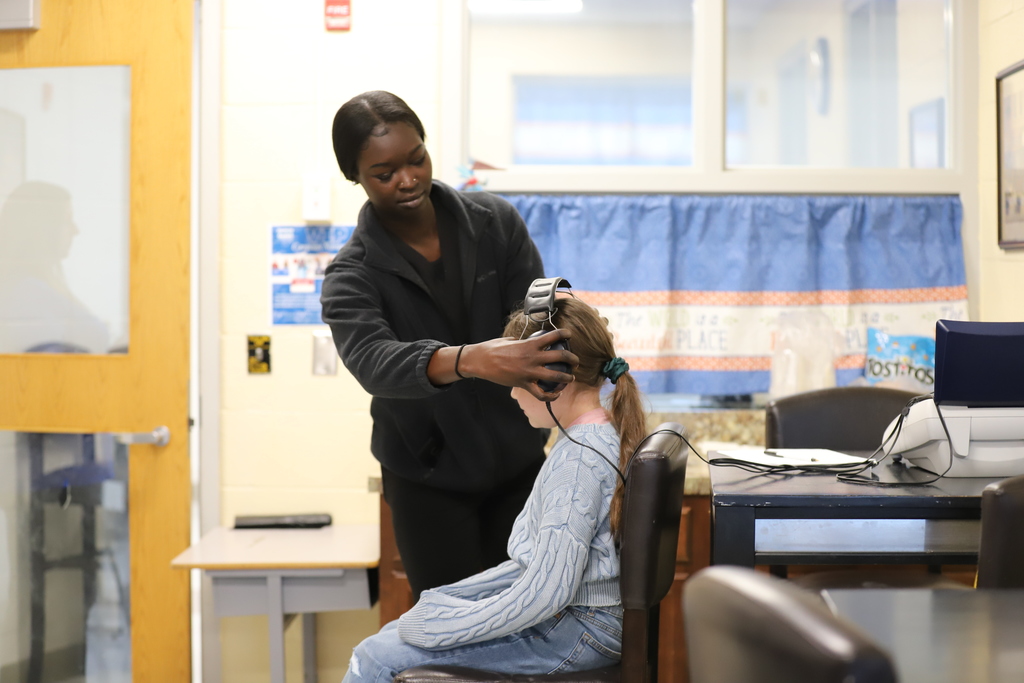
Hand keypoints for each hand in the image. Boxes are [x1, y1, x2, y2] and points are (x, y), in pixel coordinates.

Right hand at [461, 329, 577, 400]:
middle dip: (572, 359)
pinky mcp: (523, 384)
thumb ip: (524, 342)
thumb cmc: (493, 348)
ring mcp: (529, 372)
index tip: (569, 334)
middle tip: (575, 361)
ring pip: (556, 376)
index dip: (565, 334)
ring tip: (571, 378)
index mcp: (530, 344)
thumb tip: (531, 343)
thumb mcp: (511, 340)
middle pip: (561, 356)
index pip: (553, 336)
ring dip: (567, 377)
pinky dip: (551, 396)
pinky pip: (541, 394)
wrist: (480, 361)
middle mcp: (532, 358)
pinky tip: (556, 394)